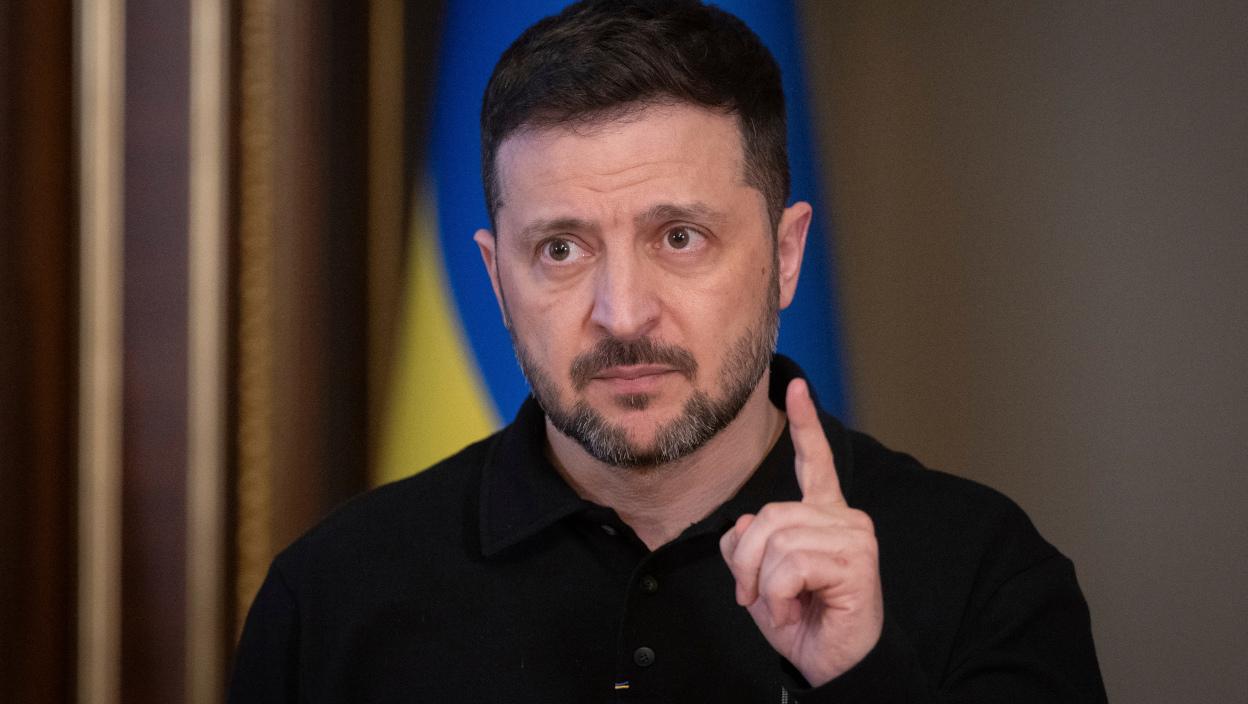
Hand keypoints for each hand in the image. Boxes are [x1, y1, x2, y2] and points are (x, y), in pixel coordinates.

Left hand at [719, 378, 883, 686]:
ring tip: (784, 606)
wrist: (832, 663)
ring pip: (776, 541)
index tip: (796, 385)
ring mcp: (855, 535)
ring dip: (765, 585)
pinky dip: (779, 597)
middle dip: (748, 562)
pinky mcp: (857, 560)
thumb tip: (747, 523)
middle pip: (767, 515)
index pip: (814, 462)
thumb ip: (749, 542)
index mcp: (824, 514)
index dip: (804, 424)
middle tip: (757, 597)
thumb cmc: (801, 619)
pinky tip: (797, 610)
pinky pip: (790, 567)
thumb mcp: (759, 577)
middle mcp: (843, 517)